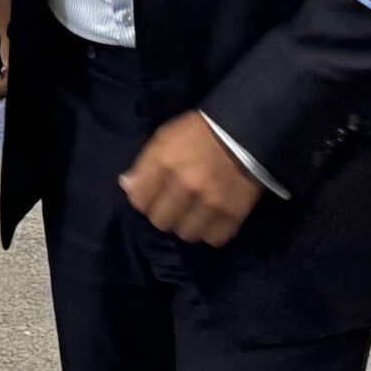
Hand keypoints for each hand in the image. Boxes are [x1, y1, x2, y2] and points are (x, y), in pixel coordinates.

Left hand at [120, 111, 263, 246]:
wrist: (243, 133)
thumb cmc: (198, 132)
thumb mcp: (164, 138)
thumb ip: (144, 164)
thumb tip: (127, 186)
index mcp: (164, 163)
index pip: (139, 201)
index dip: (143, 200)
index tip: (151, 196)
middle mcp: (185, 186)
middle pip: (161, 221)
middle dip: (163, 215)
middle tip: (172, 205)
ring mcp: (210, 202)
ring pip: (187, 234)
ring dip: (187, 225)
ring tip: (192, 213)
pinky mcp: (234, 214)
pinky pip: (214, 238)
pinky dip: (210, 232)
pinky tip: (210, 219)